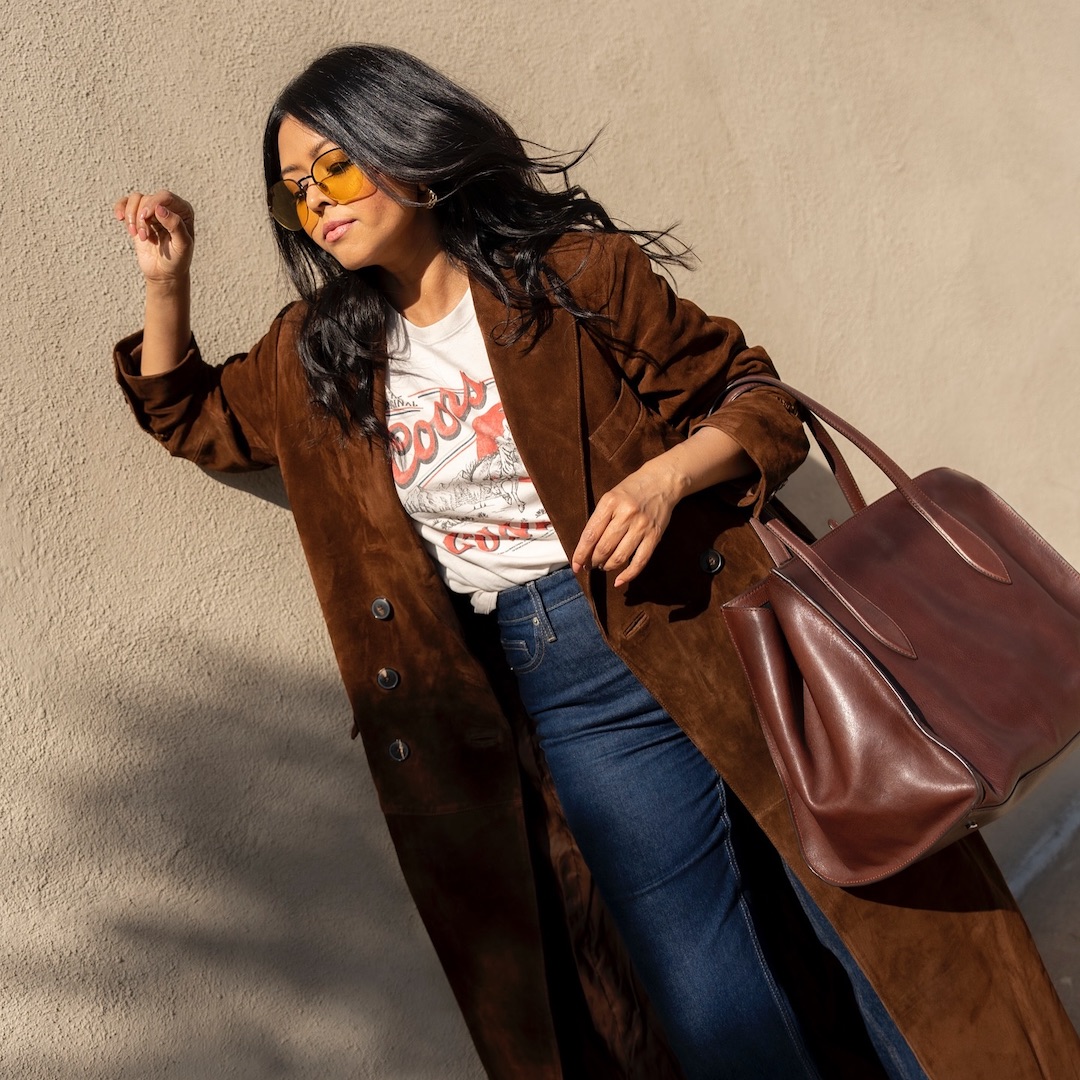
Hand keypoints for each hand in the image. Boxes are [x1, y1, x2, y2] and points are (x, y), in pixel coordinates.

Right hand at [113, 190, 194, 284]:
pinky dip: (121, 208)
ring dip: (132, 217)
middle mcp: (168, 207)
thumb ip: (175, 226)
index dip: (153, 203)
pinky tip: (120, 218)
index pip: (166, 197)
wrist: (164, 273)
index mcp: (183, 211)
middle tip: (143, 236)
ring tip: (137, 235)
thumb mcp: (182, 246)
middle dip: (142, 216)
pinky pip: (125, 203)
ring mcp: (152, 211)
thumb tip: (160, 208)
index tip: (146, 217)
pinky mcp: (138, 217)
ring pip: (135, 199)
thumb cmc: (177, 260)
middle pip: (148, 199)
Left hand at [572, 462, 681, 587]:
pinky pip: (640, 561)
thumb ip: (599, 519)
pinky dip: (628, 574)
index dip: (580, 554)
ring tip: (604, 566)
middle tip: (590, 565)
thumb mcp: (610, 497)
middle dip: (593, 561)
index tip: (576, 565)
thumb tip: (587, 548)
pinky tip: (619, 580)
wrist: (662, 481)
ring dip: (608, 566)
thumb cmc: (631, 490)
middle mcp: (626, 514)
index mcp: (610, 502)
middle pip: (604, 548)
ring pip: (619, 557)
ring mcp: (641, 526)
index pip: (590, 534)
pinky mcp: (655, 535)